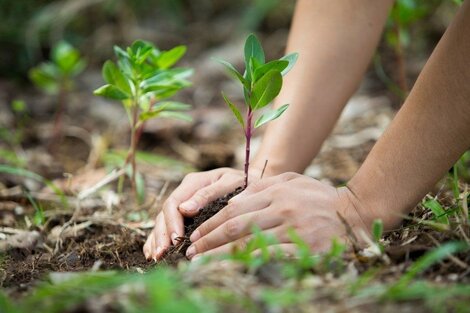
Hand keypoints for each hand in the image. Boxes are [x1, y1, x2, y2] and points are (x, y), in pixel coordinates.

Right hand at [143, 167, 261, 260]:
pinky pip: (166, 226)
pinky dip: (157, 239)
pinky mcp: (185, 214)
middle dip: (162, 235)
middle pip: (165, 214)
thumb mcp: (229, 184)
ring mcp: (183, 203)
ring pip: (162, 221)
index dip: (172, 222)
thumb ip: (208, 194)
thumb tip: (184, 209)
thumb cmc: (243, 183)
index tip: (175, 240)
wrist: (253, 183)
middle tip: (162, 254)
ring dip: (157, 239)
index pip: (174, 203)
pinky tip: (152, 253)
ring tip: (156, 257)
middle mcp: (184, 193)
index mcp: (193, 182)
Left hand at [185, 172, 374, 259]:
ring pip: (247, 242)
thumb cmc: (321, 197)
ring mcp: (292, 227)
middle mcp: (281, 206)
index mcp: (275, 190)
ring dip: (220, 255)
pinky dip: (246, 264)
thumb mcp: (293, 180)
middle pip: (235, 225)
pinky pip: (269, 256)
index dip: (211, 223)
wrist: (357, 211)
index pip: (233, 208)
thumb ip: (264, 187)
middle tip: (190, 252)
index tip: (195, 235)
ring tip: (201, 264)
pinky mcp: (304, 246)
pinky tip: (232, 270)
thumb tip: (233, 199)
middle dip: (208, 240)